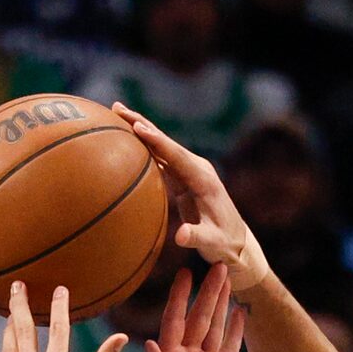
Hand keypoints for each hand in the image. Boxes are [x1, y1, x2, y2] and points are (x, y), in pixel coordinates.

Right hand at [113, 104, 269, 294]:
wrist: (235, 241)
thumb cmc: (224, 243)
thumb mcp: (212, 243)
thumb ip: (196, 238)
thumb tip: (180, 237)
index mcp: (203, 179)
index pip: (176, 155)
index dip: (157, 141)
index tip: (137, 128)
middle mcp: (196, 168)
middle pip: (166, 142)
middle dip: (142, 124)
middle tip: (117, 108)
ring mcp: (189, 171)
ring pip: (161, 147)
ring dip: (140, 130)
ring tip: (117, 115)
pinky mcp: (182, 178)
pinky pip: (160, 158)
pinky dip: (144, 148)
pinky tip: (127, 140)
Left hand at [143, 265, 245, 351]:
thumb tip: (149, 342)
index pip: (174, 322)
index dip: (180, 298)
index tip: (186, 273)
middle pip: (199, 319)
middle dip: (208, 293)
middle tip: (219, 265)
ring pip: (215, 330)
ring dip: (222, 305)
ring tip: (230, 279)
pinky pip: (229, 350)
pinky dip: (236, 331)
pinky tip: (241, 312)